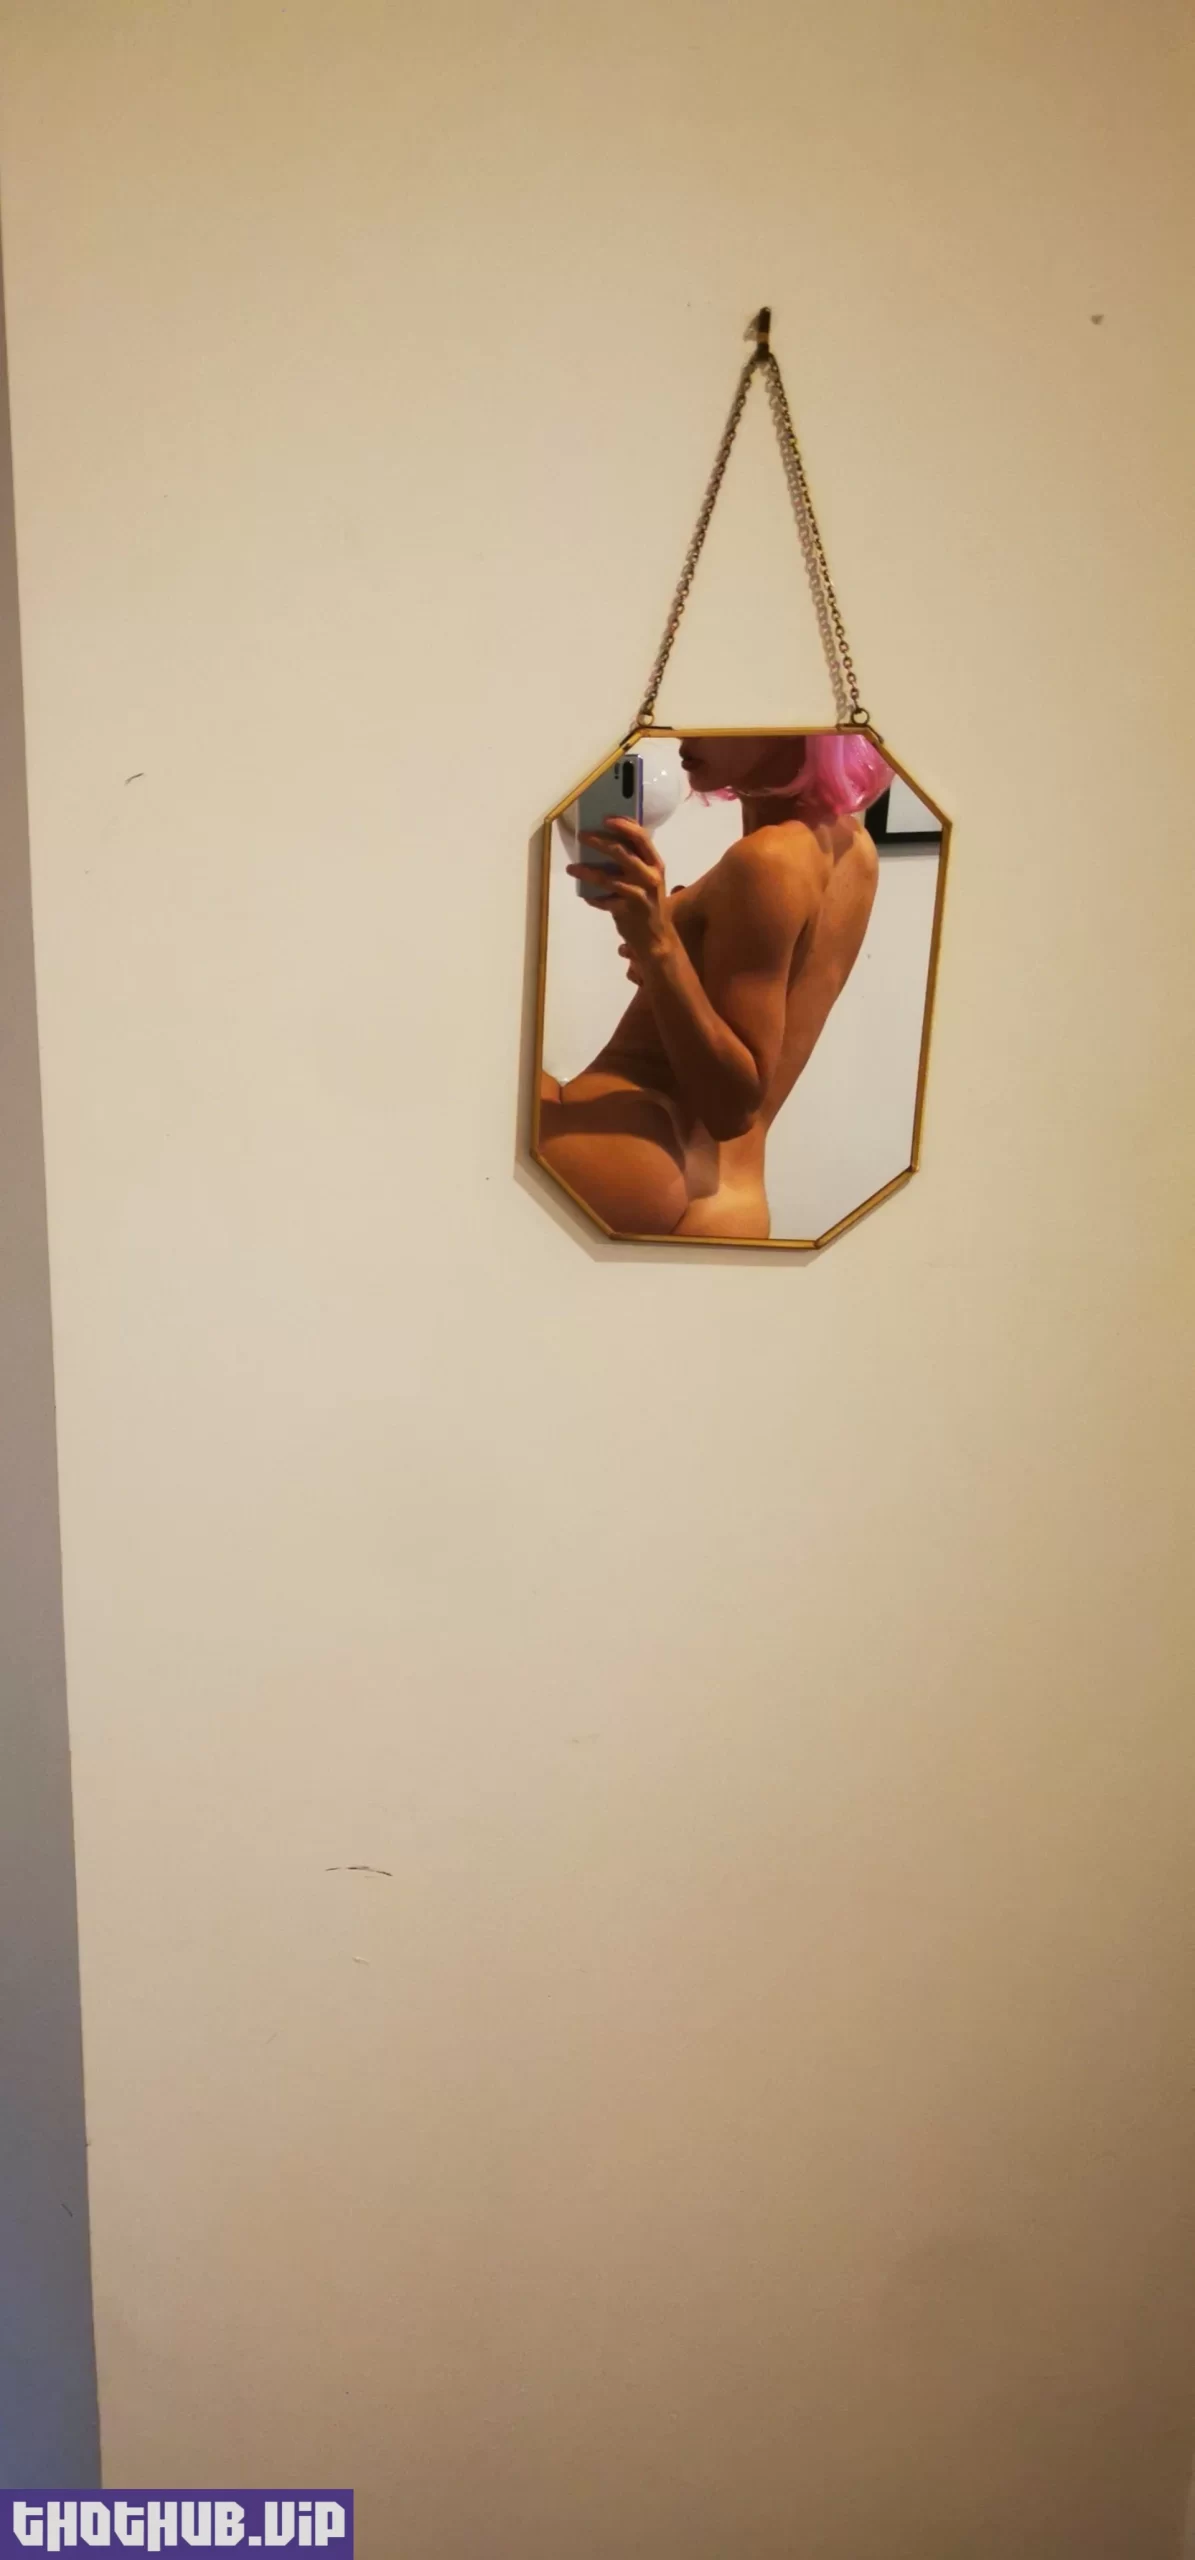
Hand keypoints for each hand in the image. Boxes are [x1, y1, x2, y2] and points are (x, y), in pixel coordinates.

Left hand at [567, 819, 673, 963]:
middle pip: (622, 853)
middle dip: (599, 842)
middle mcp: (651, 876)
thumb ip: (633, 861)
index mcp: (656, 864)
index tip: (605, 818)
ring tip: (571, 868)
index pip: (641, 837)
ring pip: (609, 878)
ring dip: (587, 871)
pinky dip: (593, 898)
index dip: (624, 825)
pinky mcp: (629, 911)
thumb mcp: (646, 879)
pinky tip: (586, 896)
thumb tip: (604, 840)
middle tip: (581, 836)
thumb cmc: (647, 903)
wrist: (657, 939)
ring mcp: (641, 895)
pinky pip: (605, 901)